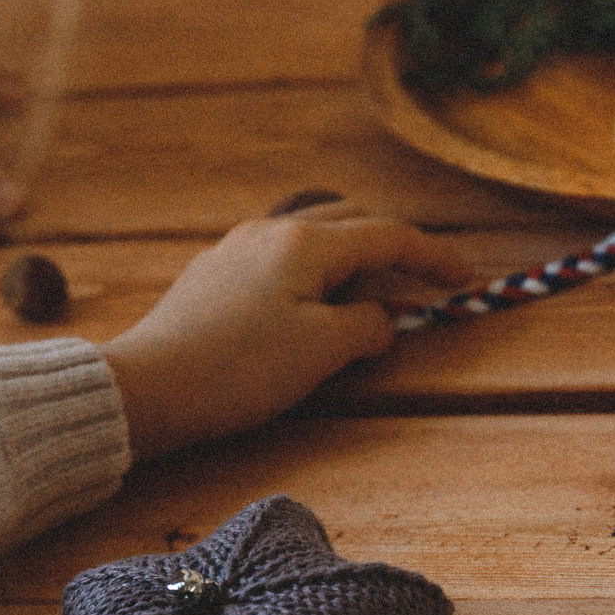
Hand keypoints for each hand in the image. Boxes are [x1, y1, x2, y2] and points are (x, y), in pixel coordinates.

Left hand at [100, 200, 475, 459]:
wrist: (146, 390)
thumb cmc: (238, 370)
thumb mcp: (322, 351)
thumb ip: (367, 326)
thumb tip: (382, 318)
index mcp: (306, 242)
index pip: (389, 236)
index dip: (435, 258)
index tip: (468, 282)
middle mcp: (271, 231)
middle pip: (351, 224)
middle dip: (394, 250)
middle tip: (423, 285)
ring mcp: (236, 250)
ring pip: (313, 241)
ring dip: (352, 263)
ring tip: (370, 301)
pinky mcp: (212, 277)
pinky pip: (280, 262)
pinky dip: (314, 277)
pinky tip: (311, 309)